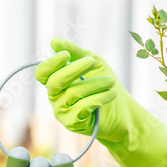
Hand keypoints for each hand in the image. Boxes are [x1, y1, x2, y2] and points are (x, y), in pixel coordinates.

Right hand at [36, 38, 166, 166]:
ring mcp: (62, 111)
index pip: (42, 73)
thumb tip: (54, 42)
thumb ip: (76, 52)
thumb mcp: (94, 63)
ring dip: (95, 84)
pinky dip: (99, 98)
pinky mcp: (73, 124)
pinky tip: (111, 94)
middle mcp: (55, 97)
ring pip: (72, 94)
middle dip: (74, 69)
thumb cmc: (105, 83)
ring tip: (111, 82)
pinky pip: (82, 108)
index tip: (66, 55)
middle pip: (54, 82)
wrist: (123, 111)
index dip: (51, 63)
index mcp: (56, 81)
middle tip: (93, 61)